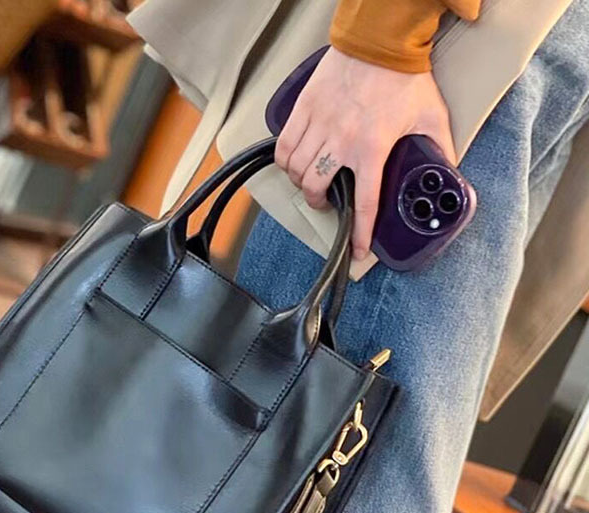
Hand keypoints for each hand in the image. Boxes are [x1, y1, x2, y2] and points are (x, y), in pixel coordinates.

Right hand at [275, 47, 455, 260]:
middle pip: (316, 188)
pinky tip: (293, 162)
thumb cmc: (404, 76)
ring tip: (309, 183)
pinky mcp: (304, 110)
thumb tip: (449, 171)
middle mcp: (340, 141)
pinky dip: (285, 161)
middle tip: (325, 202)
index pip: (363, 203)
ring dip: (301, 184)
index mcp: (372, 148)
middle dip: (319, 203)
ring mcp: (319, 125)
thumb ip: (440, 148)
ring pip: (297, 170)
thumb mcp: (432, 115)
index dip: (359, 232)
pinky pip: (284, 146)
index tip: (357, 250)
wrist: (380, 40)